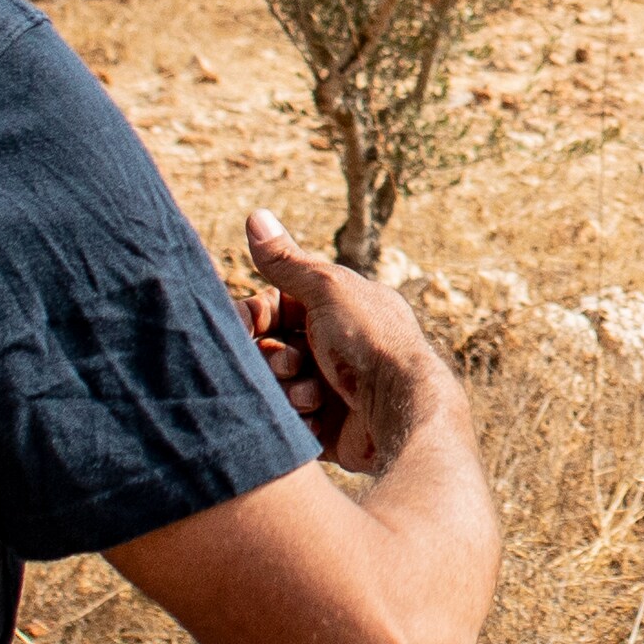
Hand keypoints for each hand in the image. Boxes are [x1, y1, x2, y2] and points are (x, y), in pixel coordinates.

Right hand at [242, 209, 448, 473]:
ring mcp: (328, 388)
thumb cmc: (370, 341)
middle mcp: (331, 345)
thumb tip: (255, 215)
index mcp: (334, 308)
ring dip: (289, 390)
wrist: (401, 411)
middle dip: (274, 358)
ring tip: (313, 396)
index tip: (242, 328)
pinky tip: (319, 420)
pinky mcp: (326, 428)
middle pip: (269, 348)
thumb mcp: (327, 289)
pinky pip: (288, 422)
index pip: (273, 307)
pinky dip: (298, 420)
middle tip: (294, 363)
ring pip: (276, 387)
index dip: (253, 317)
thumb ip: (287, 261)